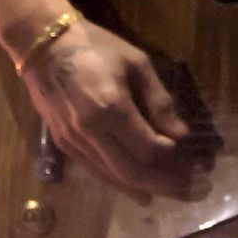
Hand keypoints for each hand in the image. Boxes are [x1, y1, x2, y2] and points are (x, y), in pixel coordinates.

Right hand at [20, 16, 204, 199]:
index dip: (172, 158)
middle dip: (167, 184)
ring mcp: (73, 140)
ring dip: (146, 189)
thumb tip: (181, 135)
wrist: (41, 43)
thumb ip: (159, 101)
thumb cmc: (95, 47)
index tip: (191, 158)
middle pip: (133, 171)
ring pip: (113, 177)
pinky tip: (140, 192)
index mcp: (111, 108)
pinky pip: (95, 172)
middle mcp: (90, 131)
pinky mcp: (63, 144)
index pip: (148, 149)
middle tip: (195, 191)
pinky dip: (120, 184)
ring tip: (174, 194)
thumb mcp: (137, 63)